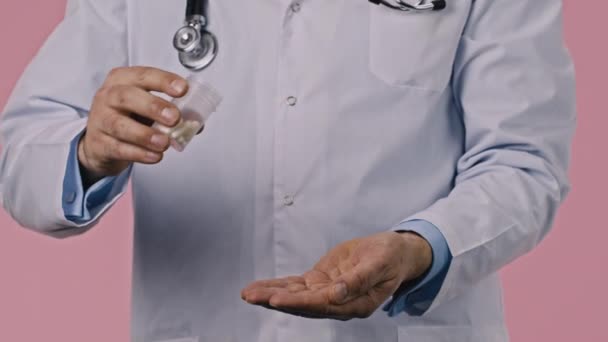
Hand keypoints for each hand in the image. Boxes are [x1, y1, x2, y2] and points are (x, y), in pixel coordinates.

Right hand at [78, 66, 187, 181]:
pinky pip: (119, 148)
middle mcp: (108, 96)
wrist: (100, 142)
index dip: (163, 81)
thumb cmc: (128, 117)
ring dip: (145, 134)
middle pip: (127, 97)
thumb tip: (196, 122)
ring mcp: (100, 120)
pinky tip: (155, 156)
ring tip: (164, 142)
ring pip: (120, 125)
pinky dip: (139, 154)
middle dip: (153, 106)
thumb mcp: (147, 107)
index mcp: (123, 80)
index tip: (182, 89)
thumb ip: (171, 111)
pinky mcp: (99, 144)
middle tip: (174, 117)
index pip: (143, 75)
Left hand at [241, 231, 431, 319]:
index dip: (297, 302)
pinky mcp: (321, 281)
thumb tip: (336, 293)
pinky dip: (278, 286)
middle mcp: (338, 303)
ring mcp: (327, 293)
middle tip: (250, 296)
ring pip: (295, 296)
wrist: (393, 253)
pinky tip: (260, 288)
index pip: (321, 304)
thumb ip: (359, 279)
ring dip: (270, 295)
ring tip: (247, 293)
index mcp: (355, 303)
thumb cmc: (390, 257)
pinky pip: (296, 286)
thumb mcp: (380, 263)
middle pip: (302, 304)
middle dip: (274, 300)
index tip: (275, 300)